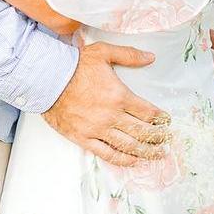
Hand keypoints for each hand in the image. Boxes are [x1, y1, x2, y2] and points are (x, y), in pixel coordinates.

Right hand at [43, 40, 168, 167]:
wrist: (47, 79)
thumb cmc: (74, 65)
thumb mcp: (104, 52)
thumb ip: (130, 55)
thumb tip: (151, 57)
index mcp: (120, 96)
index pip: (148, 112)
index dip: (161, 119)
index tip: (166, 121)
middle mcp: (112, 116)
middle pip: (142, 132)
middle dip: (158, 138)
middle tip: (167, 141)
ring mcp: (98, 129)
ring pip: (128, 146)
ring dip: (146, 152)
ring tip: (157, 154)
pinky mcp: (84, 138)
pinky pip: (107, 153)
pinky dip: (122, 159)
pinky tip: (132, 161)